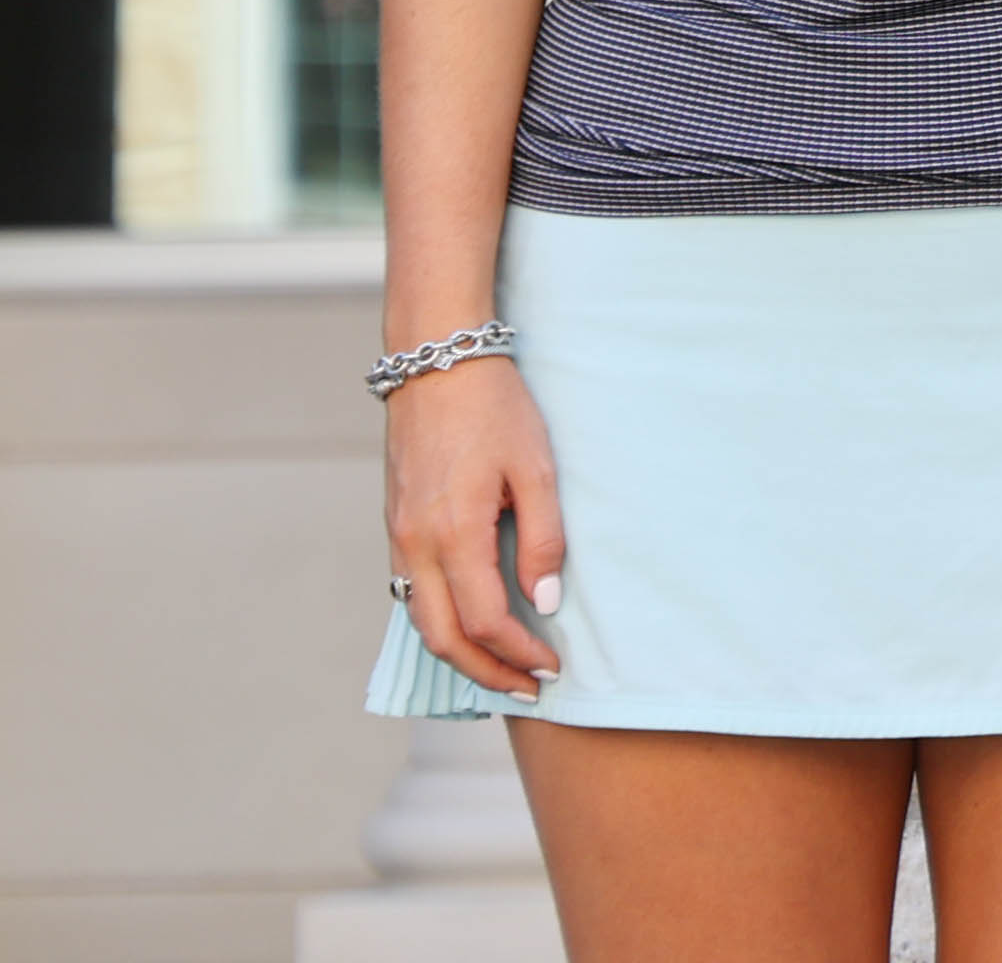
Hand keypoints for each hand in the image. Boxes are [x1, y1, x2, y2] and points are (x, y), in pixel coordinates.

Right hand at [380, 355, 565, 699]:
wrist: (435, 364)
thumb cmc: (494, 409)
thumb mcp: (536, 468)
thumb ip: (543, 538)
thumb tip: (546, 601)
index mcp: (452, 534)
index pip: (485, 620)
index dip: (519, 652)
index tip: (552, 666)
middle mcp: (415, 545)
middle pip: (443, 637)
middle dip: (486, 672)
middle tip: (528, 688)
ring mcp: (398, 538)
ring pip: (421, 620)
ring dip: (460, 653)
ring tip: (503, 668)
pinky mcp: (396, 527)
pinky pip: (411, 592)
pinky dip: (440, 622)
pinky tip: (471, 625)